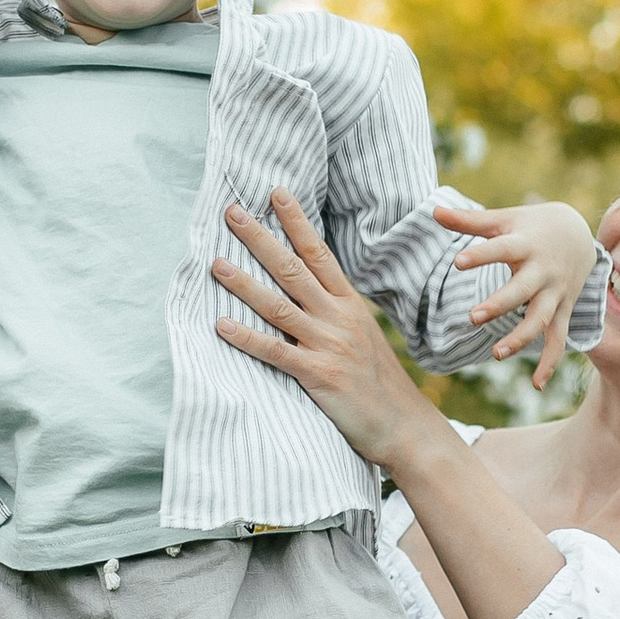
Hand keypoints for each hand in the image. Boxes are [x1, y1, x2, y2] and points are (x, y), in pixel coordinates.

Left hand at [212, 191, 445, 471]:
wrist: (404, 425)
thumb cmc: (378, 383)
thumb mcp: (363, 336)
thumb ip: (336, 312)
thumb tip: (307, 292)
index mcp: (350, 305)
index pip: (319, 254)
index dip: (296, 222)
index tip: (275, 193)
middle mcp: (338, 318)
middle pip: (293, 269)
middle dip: (261, 238)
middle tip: (232, 212)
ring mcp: (328, 345)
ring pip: (279, 306)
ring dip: (245, 284)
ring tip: (216, 263)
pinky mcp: (318, 375)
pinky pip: (275, 352)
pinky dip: (247, 339)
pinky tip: (222, 326)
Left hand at [435, 194, 598, 390]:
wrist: (579, 234)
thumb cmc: (531, 226)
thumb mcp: (504, 219)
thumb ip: (469, 220)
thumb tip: (433, 211)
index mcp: (526, 245)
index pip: (502, 249)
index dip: (481, 256)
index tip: (457, 262)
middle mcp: (543, 271)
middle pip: (522, 291)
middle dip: (500, 304)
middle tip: (472, 317)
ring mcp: (555, 293)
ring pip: (540, 320)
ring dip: (521, 338)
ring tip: (495, 354)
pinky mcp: (562, 311)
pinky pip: (558, 340)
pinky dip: (550, 362)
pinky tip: (537, 384)